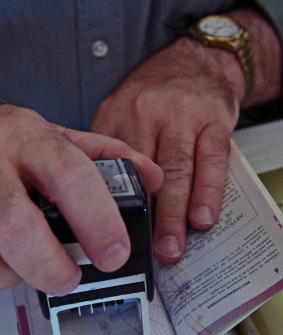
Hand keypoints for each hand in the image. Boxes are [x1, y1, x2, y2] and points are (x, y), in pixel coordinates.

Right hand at [0, 105, 162, 293]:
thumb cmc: (16, 141)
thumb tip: (153, 178)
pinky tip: (10, 258)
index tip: (114, 254)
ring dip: (18, 272)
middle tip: (69, 278)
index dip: (97, 220)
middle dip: (50, 266)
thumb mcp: (61, 138)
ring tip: (35, 263)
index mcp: (33, 139)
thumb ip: (109, 156)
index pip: (71, 176)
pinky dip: (1, 271)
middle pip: (18, 226)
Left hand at [90, 36, 244, 262]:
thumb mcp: (120, 111)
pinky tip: (203, 216)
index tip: (115, 236)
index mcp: (118, 116)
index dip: (114, 206)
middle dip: (148, 218)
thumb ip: (112, 151)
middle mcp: (147, 114)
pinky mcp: (213, 120)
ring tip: (173, 245)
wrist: (194, 61)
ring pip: (177, 171)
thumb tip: (107, 201)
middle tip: (148, 251)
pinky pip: (212, 160)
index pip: (112, 166)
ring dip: (175, 214)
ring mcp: (182, 116)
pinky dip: (208, 192)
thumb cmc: (156, 93)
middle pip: (144, 174)